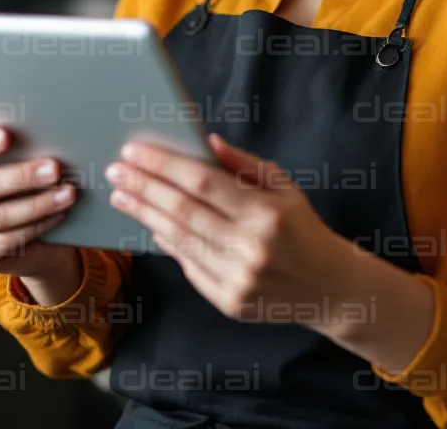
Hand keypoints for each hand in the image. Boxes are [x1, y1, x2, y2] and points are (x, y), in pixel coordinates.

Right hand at [0, 126, 78, 279]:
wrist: (20, 232)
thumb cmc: (16, 182)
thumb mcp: (12, 162)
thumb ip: (16, 149)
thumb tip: (47, 136)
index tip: (6, 135)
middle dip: (21, 177)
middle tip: (55, 168)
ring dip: (38, 204)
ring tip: (67, 193)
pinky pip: (6, 241)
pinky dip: (36, 226)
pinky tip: (58, 214)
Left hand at [104, 132, 358, 332]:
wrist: (330, 288)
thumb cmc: (303, 229)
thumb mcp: (284, 186)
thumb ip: (243, 164)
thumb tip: (206, 142)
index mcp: (265, 212)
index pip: (202, 182)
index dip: (164, 165)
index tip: (134, 150)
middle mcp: (249, 247)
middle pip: (182, 211)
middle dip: (143, 187)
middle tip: (116, 170)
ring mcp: (237, 279)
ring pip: (178, 240)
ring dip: (144, 214)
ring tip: (122, 195)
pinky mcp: (229, 302)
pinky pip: (188, 266)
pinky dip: (167, 242)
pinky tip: (150, 224)